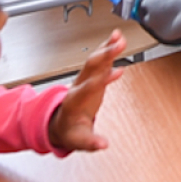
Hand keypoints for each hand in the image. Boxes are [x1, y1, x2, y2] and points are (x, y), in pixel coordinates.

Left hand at [49, 31, 124, 152]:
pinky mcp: (91, 77)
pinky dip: (107, 48)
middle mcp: (78, 86)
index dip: (103, 79)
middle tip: (119, 45)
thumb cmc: (69, 131)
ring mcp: (84, 80)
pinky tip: (116, 39)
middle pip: (91, 67)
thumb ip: (90, 142)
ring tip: (119, 37)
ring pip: (94, 60)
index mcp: (74, 102)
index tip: (118, 71)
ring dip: (106, 48)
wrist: (61, 124)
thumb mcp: (78, 141)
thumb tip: (103, 144)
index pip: (89, 87)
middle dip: (105, 55)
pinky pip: (99, 60)